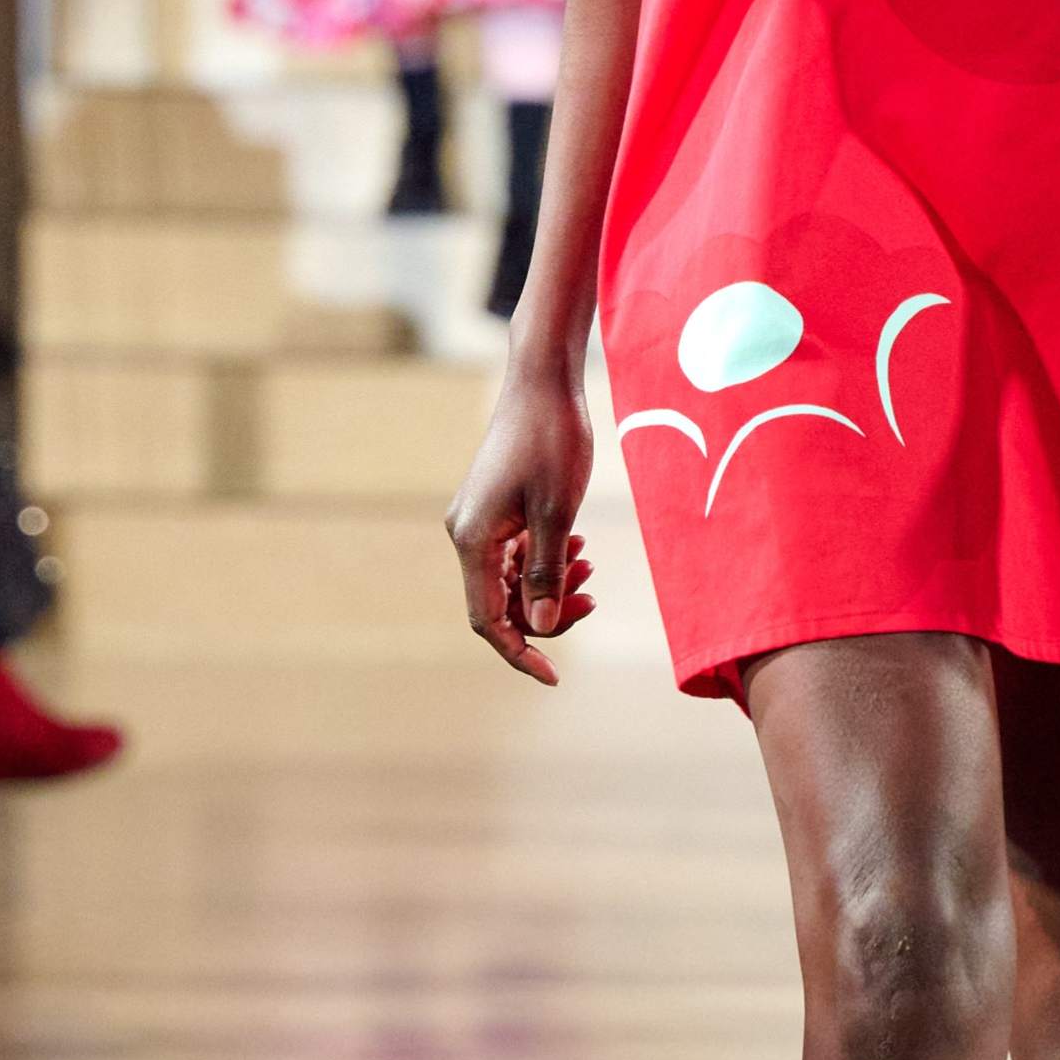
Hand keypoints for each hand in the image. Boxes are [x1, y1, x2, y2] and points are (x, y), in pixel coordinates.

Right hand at [447, 363, 596, 680]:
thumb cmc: (552, 441)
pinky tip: (578, 548)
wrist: (544, 382)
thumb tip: (542, 627)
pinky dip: (547, 559)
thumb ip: (547, 572)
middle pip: (502, 603)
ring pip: (513, 579)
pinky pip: (517, 553)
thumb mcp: (557, 512)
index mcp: (473, 540)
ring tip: (590, 567)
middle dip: (547, 612)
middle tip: (591, 598)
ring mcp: (480, 521)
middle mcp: (468, 534)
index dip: (520, 653)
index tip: (554, 677)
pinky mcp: (496, 508)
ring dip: (551, 583)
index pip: (489, 619)